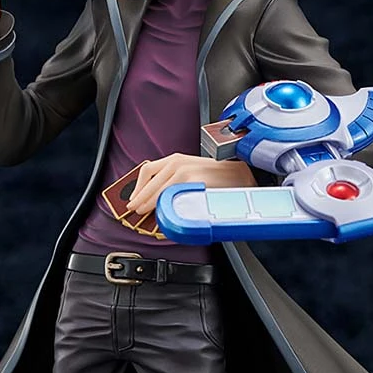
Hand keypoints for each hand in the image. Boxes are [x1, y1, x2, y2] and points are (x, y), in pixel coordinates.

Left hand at [126, 153, 256, 215]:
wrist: (239, 175)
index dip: (137, 186)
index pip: (147, 170)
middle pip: (149, 183)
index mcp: (175, 159)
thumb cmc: (217, 176)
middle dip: (140, 198)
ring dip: (149, 204)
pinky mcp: (192, 182)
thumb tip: (157, 196)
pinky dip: (164, 207)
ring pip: (158, 191)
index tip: (133, 198)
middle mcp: (177, 163)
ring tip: (144, 213)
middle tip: (134, 210)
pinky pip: (172, 197)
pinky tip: (162, 214)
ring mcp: (184, 172)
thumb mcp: (191, 171)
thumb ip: (173, 179)